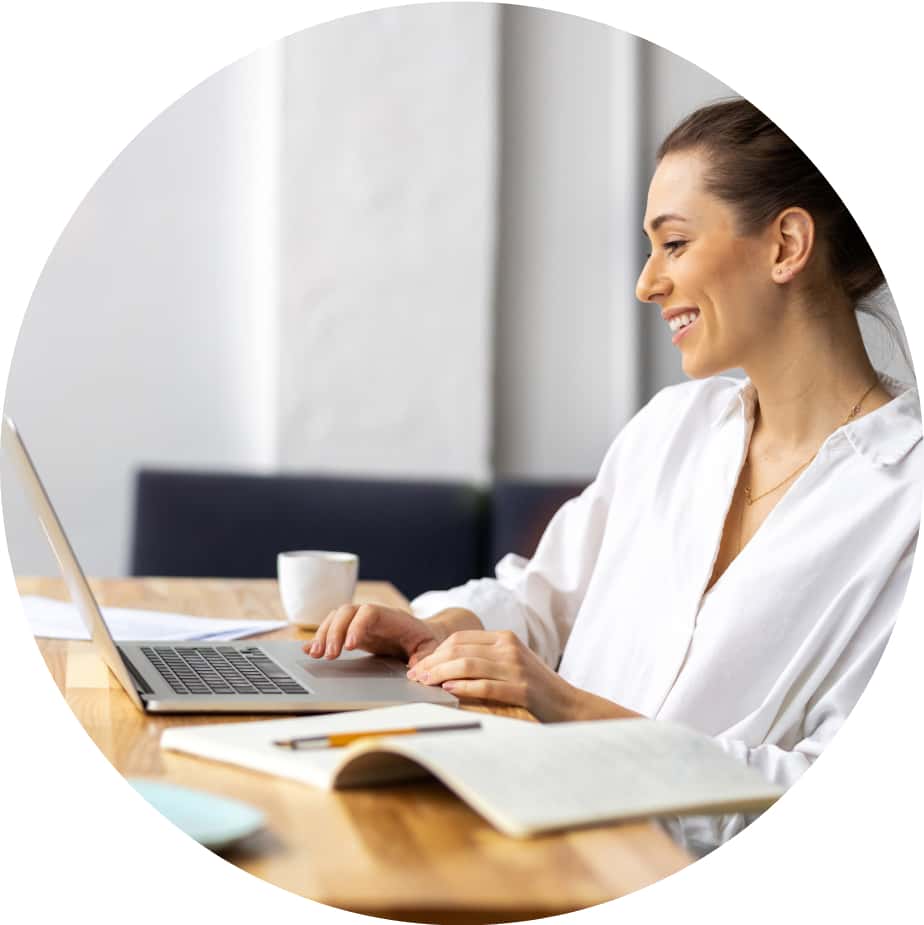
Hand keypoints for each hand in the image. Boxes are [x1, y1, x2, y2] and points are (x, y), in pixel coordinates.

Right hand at [304, 603, 441, 665]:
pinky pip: (333, 629)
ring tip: (315, 655)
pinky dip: (320, 638)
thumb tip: (415, 670)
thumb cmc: (427, 641)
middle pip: (346, 612)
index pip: (369, 612)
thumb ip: (424, 657)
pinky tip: (310, 650)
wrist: (423, 635)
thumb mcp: (431, 648)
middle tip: (328, 655)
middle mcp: (372, 616)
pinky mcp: (352, 632)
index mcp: (392, 617)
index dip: (357, 626)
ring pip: (336, 619)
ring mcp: (360, 623)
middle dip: (334, 631)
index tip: (350, 646)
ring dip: (323, 635)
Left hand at [406, 630, 579, 720]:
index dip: (435, 651)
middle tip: (414, 676)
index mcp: (504, 638)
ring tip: (425, 683)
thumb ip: (484, 659)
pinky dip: (465, 687)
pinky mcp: (522, 689)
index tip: (419, 665)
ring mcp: (516, 668)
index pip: (460, 638)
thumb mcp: (510, 663)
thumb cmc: (534, 687)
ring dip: (441, 674)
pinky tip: (449, 690)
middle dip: (432, 662)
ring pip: (468, 665)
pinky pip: (486, 686)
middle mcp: (509, 647)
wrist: (568, 704)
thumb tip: (444, 666)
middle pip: (460, 650)